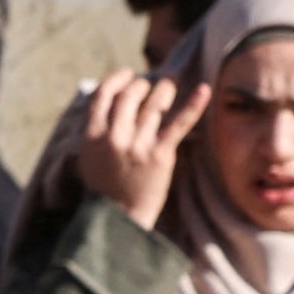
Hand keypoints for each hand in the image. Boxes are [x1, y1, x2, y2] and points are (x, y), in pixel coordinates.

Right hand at [76, 68, 210, 225]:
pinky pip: (179, 123)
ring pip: (154, 103)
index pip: (103, 95)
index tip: (128, 74)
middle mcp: (114, 138)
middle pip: (130, 94)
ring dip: (163, 90)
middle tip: (149, 87)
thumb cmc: (105, 186)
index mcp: (92, 136)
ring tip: (167, 89)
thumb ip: (97, 129)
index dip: (117, 79)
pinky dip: (194, 105)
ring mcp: (138, 145)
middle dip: (142, 85)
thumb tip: (112, 99)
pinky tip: (204, 89)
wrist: (119, 218)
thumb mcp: (90, 156)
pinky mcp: (160, 155)